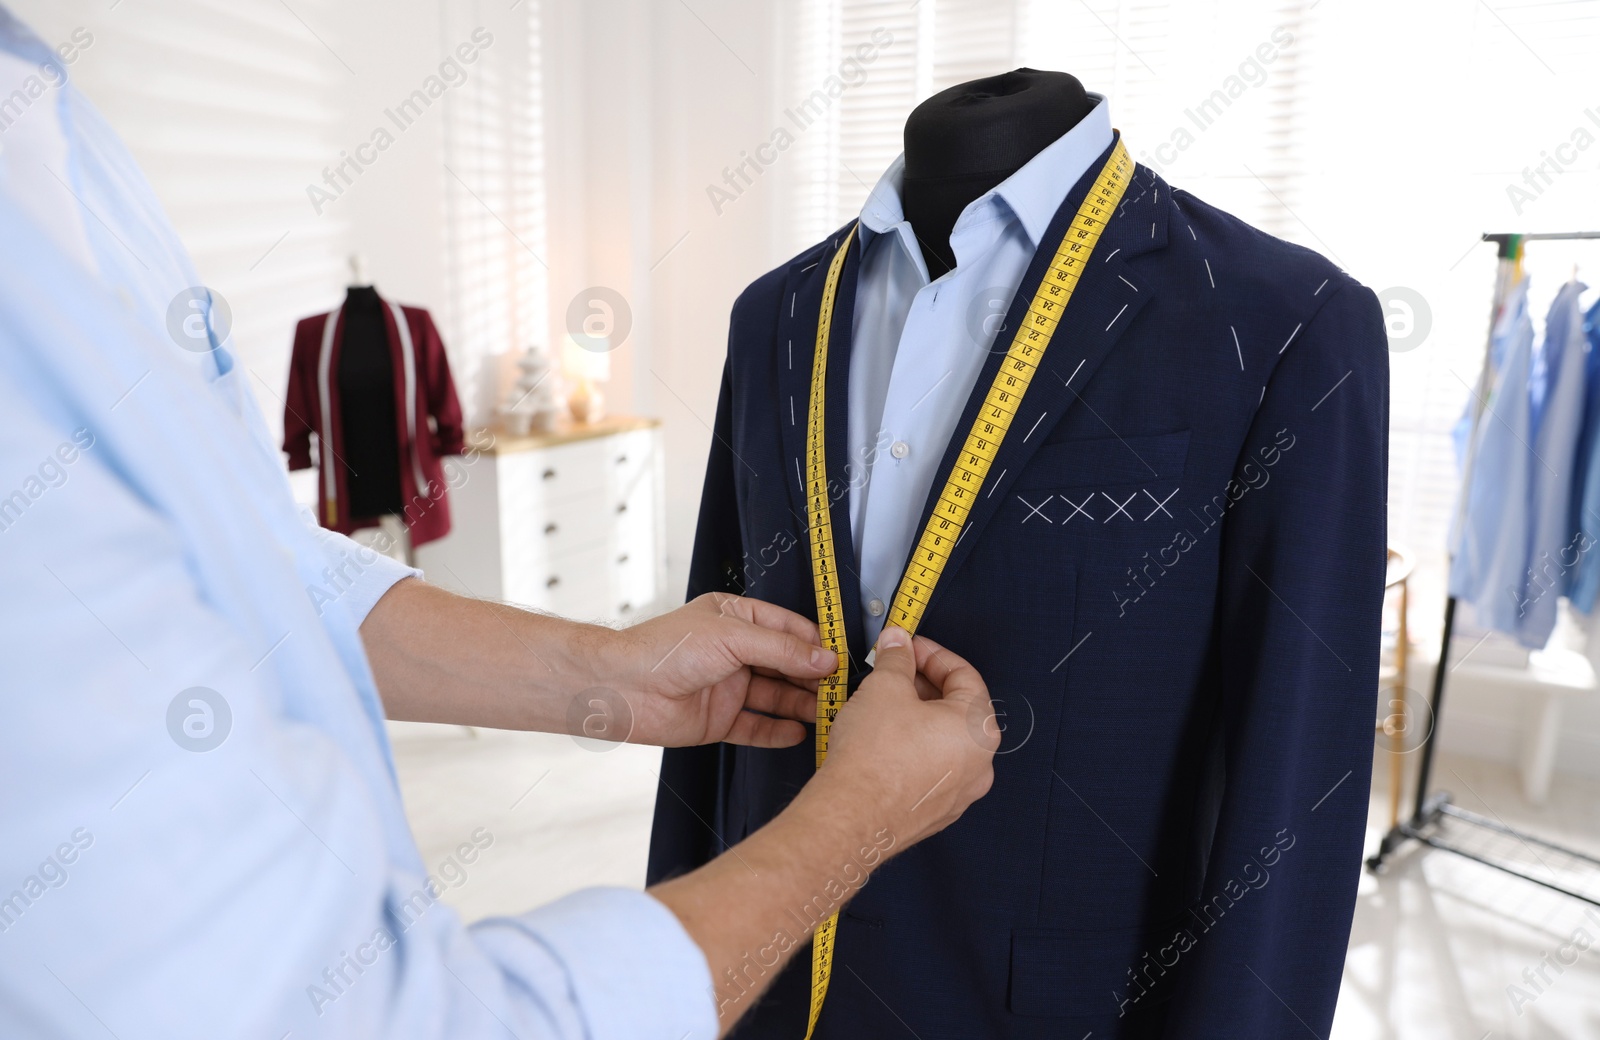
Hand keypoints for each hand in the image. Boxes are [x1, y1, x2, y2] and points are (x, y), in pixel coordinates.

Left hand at [586, 592, 836, 747]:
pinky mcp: (719, 719)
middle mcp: (734, 652)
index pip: (788, 629)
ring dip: (801, 704)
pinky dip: (778, 731)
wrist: (623, 688)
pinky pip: (756, 726)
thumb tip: (823, 658)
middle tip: (842, 690)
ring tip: (828, 713)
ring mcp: (727, 686)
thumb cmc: (663, 649)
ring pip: (775, 696)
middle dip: (813, 677)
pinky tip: (800, 733)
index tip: (842, 658)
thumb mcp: (732, 637)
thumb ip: (781, 649)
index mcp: (736, 618)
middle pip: (785, 664)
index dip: (816, 644)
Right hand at [803, 626, 996, 850]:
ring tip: (882, 706)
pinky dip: (912, 750)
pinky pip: (929, 770)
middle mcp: (979, 764)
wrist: (852, 816)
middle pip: (956, 709)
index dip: (932, 654)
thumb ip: (896, 659)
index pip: (964, 675)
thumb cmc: (874, 758)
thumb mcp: (884, 687)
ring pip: (942, 741)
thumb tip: (898, 644)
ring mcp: (959, 793)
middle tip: (893, 672)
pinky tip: (882, 742)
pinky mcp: (935, 812)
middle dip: (922, 685)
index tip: (909, 648)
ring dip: (916, 718)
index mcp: (979, 729)